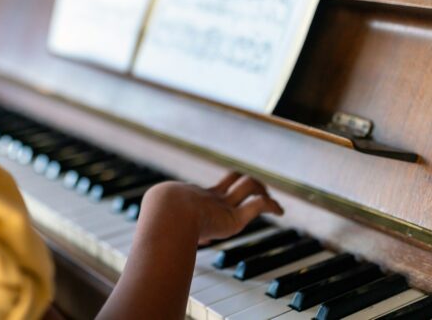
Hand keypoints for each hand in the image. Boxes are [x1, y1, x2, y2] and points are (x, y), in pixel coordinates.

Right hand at [141, 172, 282, 244]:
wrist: (166, 213)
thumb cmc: (159, 220)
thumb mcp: (157, 224)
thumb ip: (159, 236)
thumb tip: (151, 251)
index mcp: (195, 200)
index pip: (214, 191)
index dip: (223, 191)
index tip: (230, 199)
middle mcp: (211, 199)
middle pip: (233, 180)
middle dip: (245, 183)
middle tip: (255, 190)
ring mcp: (223, 205)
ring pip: (248, 186)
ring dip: (261, 189)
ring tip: (269, 198)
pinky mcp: (234, 218)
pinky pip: (257, 205)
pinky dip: (272, 206)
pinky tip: (280, 211)